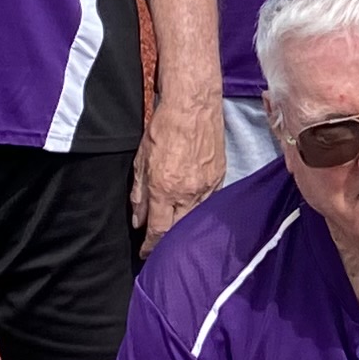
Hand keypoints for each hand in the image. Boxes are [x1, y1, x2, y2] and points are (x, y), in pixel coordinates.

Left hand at [135, 94, 223, 242]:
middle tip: (159, 245)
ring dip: (183, 225)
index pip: (158, 230)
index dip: (150, 246)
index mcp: (164, 189)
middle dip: (167, 241)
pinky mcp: (220, 177)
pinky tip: (190, 207)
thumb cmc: (164, 128)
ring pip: (195, 217)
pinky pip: (208, 202)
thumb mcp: (141, 160)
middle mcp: (187, 192)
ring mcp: (207, 186)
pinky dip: (198, 208)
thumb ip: (139, 193)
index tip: (146, 253)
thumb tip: (138, 219)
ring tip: (174, 227)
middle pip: (178, 230)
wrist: (193, 106)